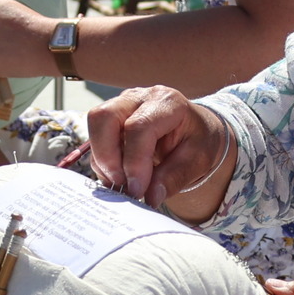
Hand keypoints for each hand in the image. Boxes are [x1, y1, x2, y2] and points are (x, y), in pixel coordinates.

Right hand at [84, 85, 227, 210]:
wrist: (196, 129)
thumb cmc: (198, 140)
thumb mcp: (198, 160)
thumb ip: (175, 178)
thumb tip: (150, 197)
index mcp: (167, 102)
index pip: (139, 128)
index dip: (134, 162)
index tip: (138, 191)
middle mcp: (140, 97)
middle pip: (105, 117)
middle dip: (107, 157)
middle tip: (122, 186)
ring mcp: (122, 104)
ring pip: (95, 126)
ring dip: (103, 162)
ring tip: (123, 185)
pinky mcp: (112, 117)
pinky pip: (96, 139)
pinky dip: (103, 162)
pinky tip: (121, 177)